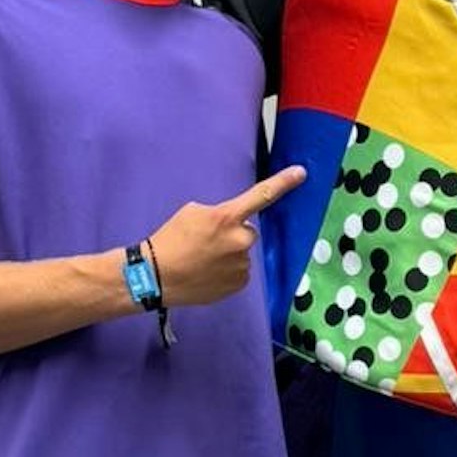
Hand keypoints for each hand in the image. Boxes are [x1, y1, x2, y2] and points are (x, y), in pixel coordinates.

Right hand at [144, 166, 306, 306]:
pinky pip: (239, 271)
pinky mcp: (238, 284)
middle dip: (233, 234)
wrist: (155, 276)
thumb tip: (232, 223)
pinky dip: (227, 271)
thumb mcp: (192, 213)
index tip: (301, 173)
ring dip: (229, 254)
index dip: (283, 183)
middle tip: (208, 242)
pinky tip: (207, 273)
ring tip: (203, 260)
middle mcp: (240, 241)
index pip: (261, 195)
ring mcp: (241, 265)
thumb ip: (220, 213)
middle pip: (248, 231)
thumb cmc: (170, 240)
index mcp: (227, 217)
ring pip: (242, 253)